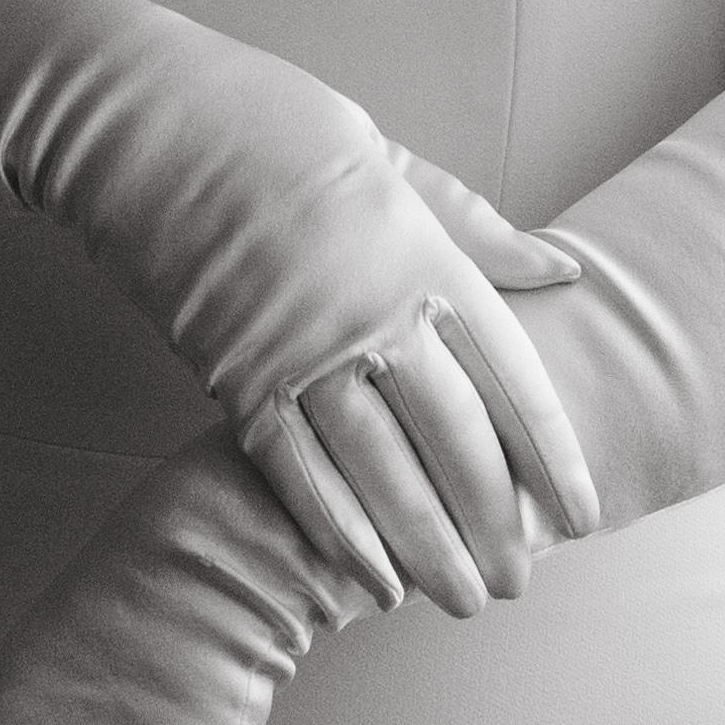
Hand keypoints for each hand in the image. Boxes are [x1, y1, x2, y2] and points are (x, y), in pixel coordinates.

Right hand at [0, 0, 598, 616]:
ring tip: (463, 602)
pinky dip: (338, 533)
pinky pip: (297, 474)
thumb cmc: (272, 123)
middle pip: (452, 440)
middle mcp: (371, 312)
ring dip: (426, 546)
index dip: (552, 452)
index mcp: (420, 253)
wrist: (142, 125)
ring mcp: (300, 351)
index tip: (582, 512)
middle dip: (494, 522)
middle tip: (524, 584)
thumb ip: (473, 227)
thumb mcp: (388, 156)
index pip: (509, 373)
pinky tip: (372, 580)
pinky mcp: (235, 378)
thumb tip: (563, 270)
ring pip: (379, 473)